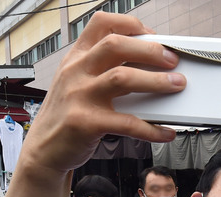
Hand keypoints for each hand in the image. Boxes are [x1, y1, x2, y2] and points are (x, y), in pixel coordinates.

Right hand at [21, 12, 186, 173]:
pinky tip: (166, 132)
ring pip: (122, 78)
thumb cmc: (68, 114)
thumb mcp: (77, 82)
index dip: (131, 24)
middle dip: (150, 50)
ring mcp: (79, 96)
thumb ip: (102, 68)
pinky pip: (127, 123)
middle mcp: (76, 72)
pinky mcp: (86, 123)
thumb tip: (148, 64)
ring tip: (177, 85)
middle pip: (116, 45)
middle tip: (172, 60)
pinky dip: (152, 129)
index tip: (154, 36)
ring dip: (156, 81)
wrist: (44, 149)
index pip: (102, 24)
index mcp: (76, 57)